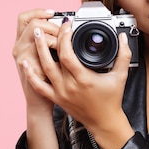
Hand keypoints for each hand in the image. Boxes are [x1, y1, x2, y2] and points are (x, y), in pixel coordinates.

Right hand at [12, 8, 59, 112]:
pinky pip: (42, 51)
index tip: (53, 13)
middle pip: (33, 23)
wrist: (40, 101)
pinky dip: (54, 48)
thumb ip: (50, 40)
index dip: (38, 12)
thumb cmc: (46, 78)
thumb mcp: (44, 55)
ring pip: (38, 34)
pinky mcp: (29, 67)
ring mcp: (22, 57)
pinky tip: (63, 54)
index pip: (24, 17)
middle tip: (63, 33)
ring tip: (63, 44)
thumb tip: (66, 26)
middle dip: (52, 25)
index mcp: (22, 41)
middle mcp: (19, 47)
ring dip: (54, 36)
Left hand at [23, 18, 134, 148]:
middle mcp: (69, 86)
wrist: (104, 122)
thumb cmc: (112, 100)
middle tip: (46, 26)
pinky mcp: (56, 98)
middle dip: (49, 39)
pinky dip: (30, 74)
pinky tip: (25, 62)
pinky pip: (39, 85)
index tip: (67, 26)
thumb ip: (124, 55)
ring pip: (44, 69)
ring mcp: (60, 92)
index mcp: (83, 79)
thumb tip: (124, 38)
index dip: (64, 37)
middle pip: (53, 59)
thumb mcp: (120, 76)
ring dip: (38, 50)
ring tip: (35, 35)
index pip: (67, 54)